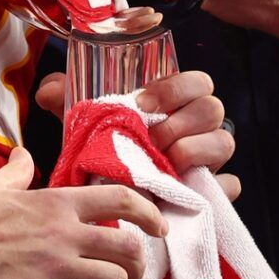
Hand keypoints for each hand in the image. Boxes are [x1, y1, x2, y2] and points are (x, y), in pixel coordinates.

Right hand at [0, 147, 167, 278]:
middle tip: (135, 266)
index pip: (118, 199)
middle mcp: (62, 236)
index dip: (148, 211)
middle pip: (126, 247)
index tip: (158, 224)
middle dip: (138, 259)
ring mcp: (54, 271)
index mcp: (55, 204)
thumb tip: (21, 156)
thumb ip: (16, 172)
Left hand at [36, 71, 239, 200]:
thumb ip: (67, 100)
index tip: (142, 102)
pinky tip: (185, 189)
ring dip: (195, 150)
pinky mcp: (213, 191)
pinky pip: (229, 185)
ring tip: (164, 163)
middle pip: (212, 108)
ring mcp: (209, 158)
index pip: (196, 81)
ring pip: (224, 142)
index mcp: (174, 102)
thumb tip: (49, 91)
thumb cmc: (106, 150)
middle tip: (152, 139)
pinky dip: (213, 186)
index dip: (174, 87)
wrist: (110, 198)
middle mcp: (197, 126)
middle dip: (181, 121)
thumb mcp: (86, 123)